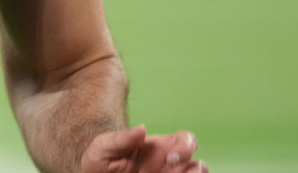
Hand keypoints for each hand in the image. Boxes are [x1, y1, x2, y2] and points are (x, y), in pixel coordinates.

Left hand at [81, 124, 206, 172]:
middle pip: (198, 164)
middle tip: (169, 169)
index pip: (186, 140)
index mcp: (159, 148)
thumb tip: (141, 129)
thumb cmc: (99, 162)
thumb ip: (120, 138)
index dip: (185, 146)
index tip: (170, 156)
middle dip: (190, 167)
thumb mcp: (103, 147)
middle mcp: (169, 165)